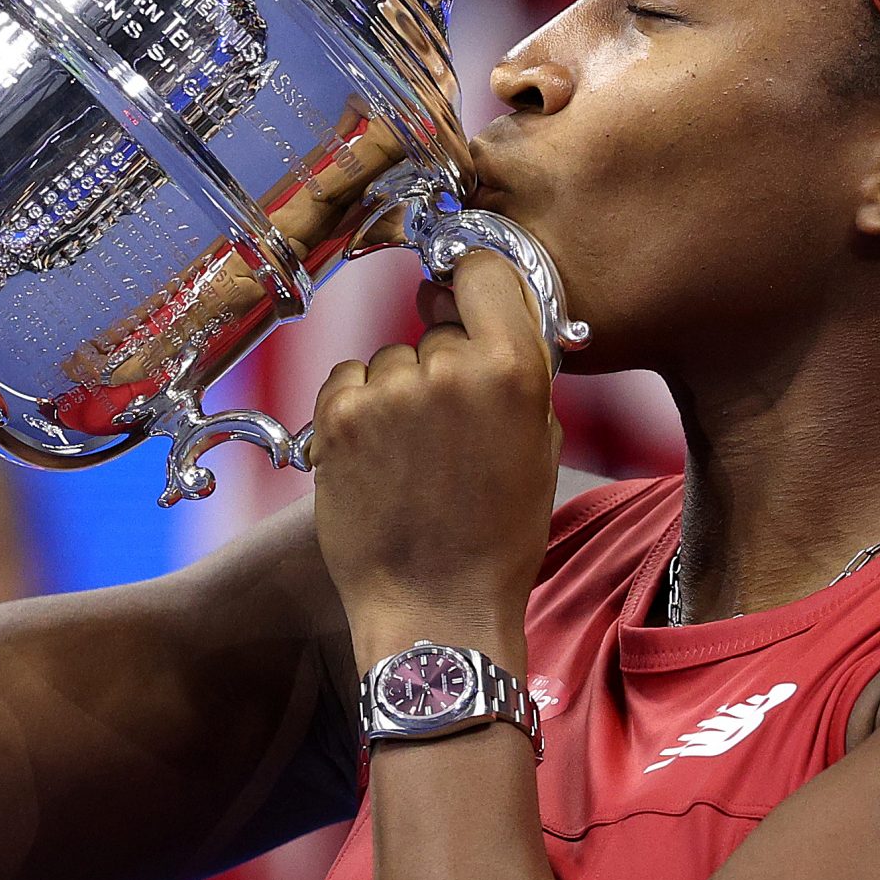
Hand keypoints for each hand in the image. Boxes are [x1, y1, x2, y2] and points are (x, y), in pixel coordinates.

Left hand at [312, 254, 560, 668]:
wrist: (436, 608)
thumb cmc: (496, 539)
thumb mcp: (540, 448)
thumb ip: (521, 375)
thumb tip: (486, 317)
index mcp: (512, 370)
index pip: (485, 272)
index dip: (474, 284)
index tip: (464, 299)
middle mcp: (449, 369)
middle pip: (438, 331)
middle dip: (442, 367)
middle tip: (447, 433)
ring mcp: (388, 392)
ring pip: (390, 360)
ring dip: (397, 394)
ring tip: (410, 459)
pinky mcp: (339, 417)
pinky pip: (348, 381)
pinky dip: (357, 411)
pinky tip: (377, 460)